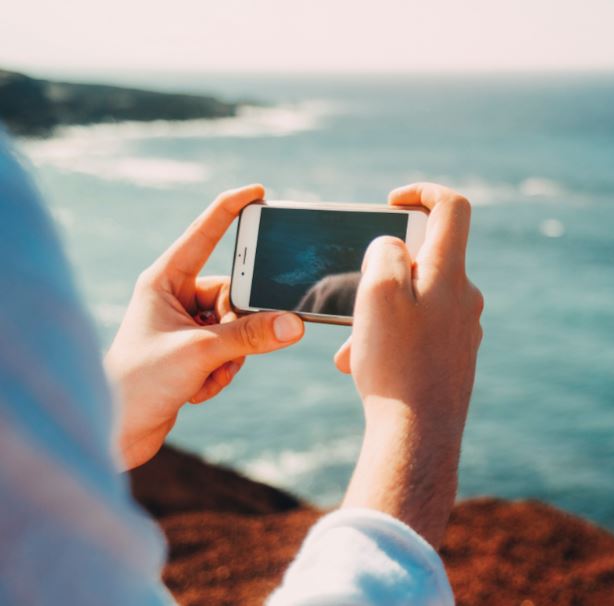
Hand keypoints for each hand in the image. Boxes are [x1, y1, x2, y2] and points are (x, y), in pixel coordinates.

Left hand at [105, 185, 304, 469]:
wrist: (117, 433)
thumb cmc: (139, 383)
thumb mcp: (201, 354)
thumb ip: (251, 336)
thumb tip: (294, 324)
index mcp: (164, 280)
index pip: (205, 234)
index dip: (232, 210)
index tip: (259, 192)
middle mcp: (174, 298)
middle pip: (235, 293)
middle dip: (238, 326)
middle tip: (223, 349)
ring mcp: (185, 325)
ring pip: (237, 327)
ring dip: (230, 357)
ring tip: (201, 376)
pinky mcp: (192, 352)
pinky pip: (231, 351)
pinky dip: (222, 372)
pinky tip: (196, 390)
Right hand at [336, 183, 483, 547]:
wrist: (418, 437)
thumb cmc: (396, 363)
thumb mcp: (378, 292)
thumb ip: (386, 252)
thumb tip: (395, 246)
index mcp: (451, 274)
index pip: (452, 208)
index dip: (422, 192)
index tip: (391, 202)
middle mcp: (465, 297)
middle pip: (425, 258)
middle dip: (382, 271)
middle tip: (354, 297)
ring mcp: (463, 328)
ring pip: (415, 301)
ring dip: (378, 313)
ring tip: (352, 347)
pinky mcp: (454, 355)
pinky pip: (419, 331)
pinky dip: (390, 338)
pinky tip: (363, 366)